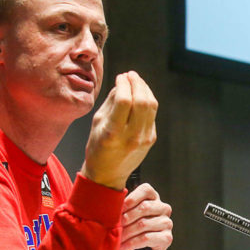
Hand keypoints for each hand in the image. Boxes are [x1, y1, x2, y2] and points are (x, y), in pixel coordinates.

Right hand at [80, 71, 157, 189]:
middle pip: (142, 101)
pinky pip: (152, 114)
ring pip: (151, 106)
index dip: (123, 84)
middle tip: (130, 75)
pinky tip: (140, 94)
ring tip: (136, 81)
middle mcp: (132, 136)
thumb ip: (111, 101)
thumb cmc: (97, 147)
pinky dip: (147, 100)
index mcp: (114, 132)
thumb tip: (122, 83)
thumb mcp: (97, 123)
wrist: (108, 174)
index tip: (120, 76)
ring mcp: (144, 138)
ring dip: (145, 89)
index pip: (124, 100)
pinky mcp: (151, 138)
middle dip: (137, 83)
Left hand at [115, 182, 172, 249]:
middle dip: (126, 218)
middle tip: (113, 226)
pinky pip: (146, 238)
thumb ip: (122, 205)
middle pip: (144, 207)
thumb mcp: (125, 214)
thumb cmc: (129, 229)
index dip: (131, 198)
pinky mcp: (166, 238)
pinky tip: (124, 246)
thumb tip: (112, 201)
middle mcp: (163, 208)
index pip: (146, 190)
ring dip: (127, 232)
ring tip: (117, 238)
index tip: (118, 209)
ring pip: (144, 224)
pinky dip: (132, 243)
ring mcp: (167, 223)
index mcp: (153, 197)